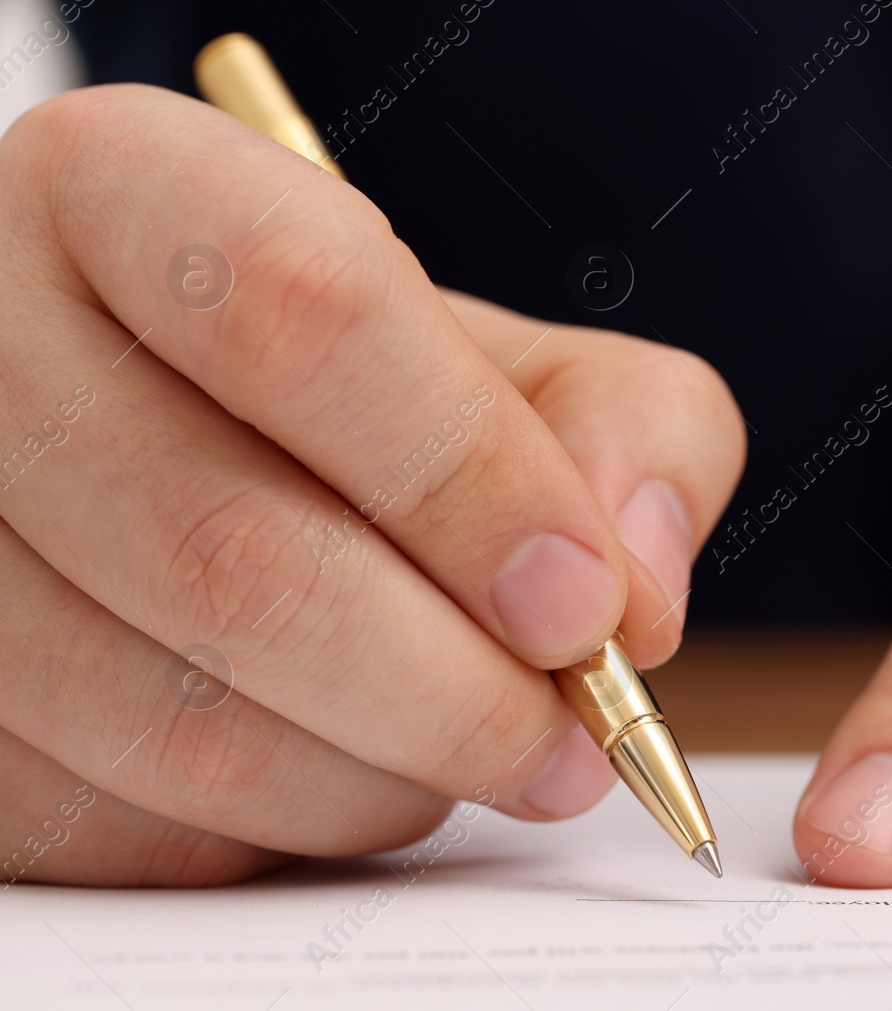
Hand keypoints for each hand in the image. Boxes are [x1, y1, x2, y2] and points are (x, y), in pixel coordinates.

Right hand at [0, 84, 741, 884]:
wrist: (174, 438)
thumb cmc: (362, 399)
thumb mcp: (510, 356)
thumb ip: (627, 427)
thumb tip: (636, 598)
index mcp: (130, 191)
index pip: (304, 313)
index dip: (470, 479)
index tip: (588, 606)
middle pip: (234, 555)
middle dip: (455, 690)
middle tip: (572, 740)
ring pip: (178, 723)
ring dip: (381, 777)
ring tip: (468, 745)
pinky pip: (127, 824)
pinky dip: (282, 828)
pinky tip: (345, 761)